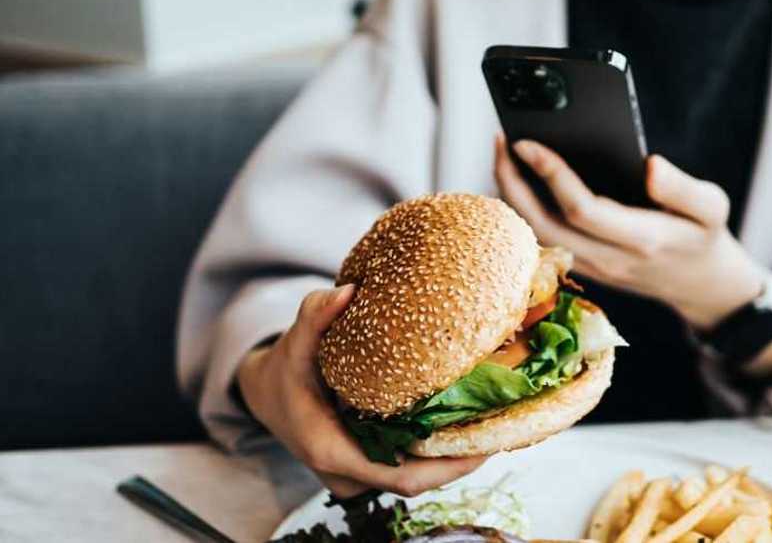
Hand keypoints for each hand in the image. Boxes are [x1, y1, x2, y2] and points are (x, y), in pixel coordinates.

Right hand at [236, 285, 485, 496]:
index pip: (402, 477)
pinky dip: (437, 450)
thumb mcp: (295, 341)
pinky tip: (466, 423)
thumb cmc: (286, 369)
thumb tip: (346, 291)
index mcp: (331, 451)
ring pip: (417, 475)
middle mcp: (346, 473)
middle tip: (503, 426)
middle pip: (420, 481)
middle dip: (461, 460)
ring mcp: (358, 475)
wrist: (266, 395)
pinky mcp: (368, 467)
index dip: (448, 467)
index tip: (486, 445)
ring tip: (494, 422)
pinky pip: (409, 466)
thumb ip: (317, 316)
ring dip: (453, 455)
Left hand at [493, 135, 764, 330]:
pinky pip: (543, 239)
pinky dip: (522, 208)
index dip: (551, 174)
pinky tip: (517, 177)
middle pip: (543, 225)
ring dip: (512, 196)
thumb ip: (683, 188)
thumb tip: (650, 165)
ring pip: (537, 235)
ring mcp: (593, 267)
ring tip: (502, 153)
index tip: (527, 141)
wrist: (703, 287)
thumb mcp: (712, 207)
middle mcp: (610, 259)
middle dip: (513, 182)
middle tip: (500, 139)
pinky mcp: (584, 267)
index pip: (582, 209)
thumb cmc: (705, 237)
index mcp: (641, 239)